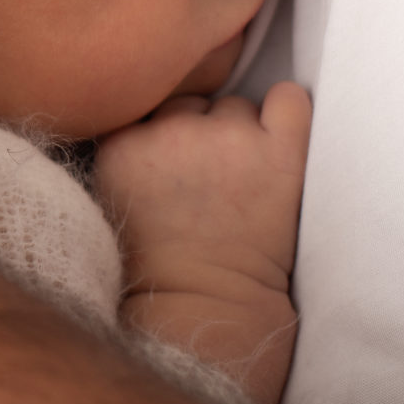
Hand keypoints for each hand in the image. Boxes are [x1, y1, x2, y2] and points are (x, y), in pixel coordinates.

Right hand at [94, 82, 309, 403]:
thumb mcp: (114, 192)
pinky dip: (288, 113)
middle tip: (212, 179)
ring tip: (244, 178)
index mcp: (123, 144)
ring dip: (242, 134)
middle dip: (204, 133)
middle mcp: (172, 133)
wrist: (206, 304)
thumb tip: (159, 113)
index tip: (177, 166)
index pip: (152, 106)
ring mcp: (228, 140)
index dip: (167, 134)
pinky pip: (289, 99)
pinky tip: (283, 140)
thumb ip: (128, 145)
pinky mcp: (279, 151)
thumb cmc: (161, 260)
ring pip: (238, 107)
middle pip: (196, 106)